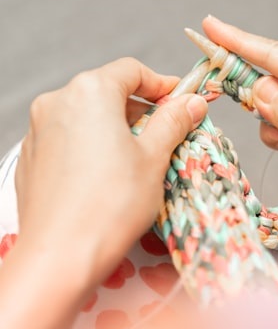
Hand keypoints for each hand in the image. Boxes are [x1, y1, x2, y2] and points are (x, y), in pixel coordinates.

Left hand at [0, 57, 206, 328]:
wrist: (60, 256)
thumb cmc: (113, 203)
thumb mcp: (153, 157)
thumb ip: (173, 121)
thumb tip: (193, 101)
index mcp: (89, 92)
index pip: (131, 71)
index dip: (161, 83)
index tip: (181, 99)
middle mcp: (57, 102)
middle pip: (108, 91)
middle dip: (140, 108)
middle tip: (165, 132)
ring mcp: (39, 130)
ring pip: (88, 115)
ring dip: (117, 126)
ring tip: (138, 156)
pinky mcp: (32, 157)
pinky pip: (69, 137)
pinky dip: (93, 143)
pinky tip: (106, 172)